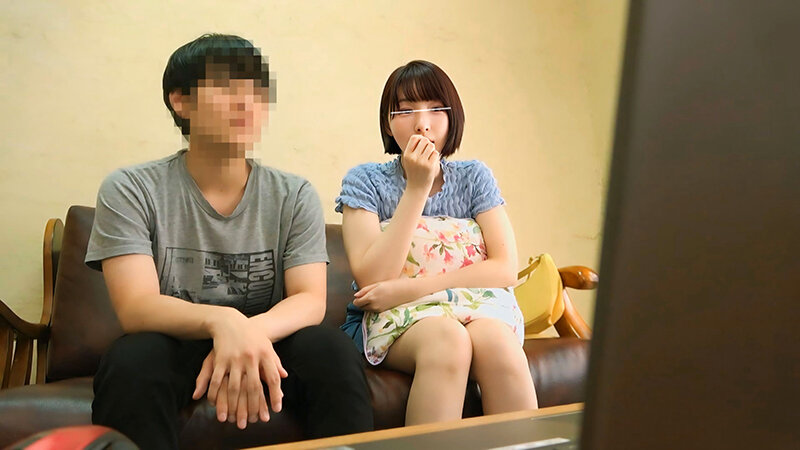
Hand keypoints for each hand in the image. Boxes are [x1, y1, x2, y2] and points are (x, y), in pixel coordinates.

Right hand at [193, 309, 288, 427]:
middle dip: (254, 406)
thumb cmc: (251, 335)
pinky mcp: (220, 358)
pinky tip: (214, 403)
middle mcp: (251, 357)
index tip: (276, 409)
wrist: (230, 321)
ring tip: (232, 418)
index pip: (273, 378)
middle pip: (254, 386)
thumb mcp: (266, 345)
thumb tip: (284, 376)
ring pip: (235, 386)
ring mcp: (235, 358)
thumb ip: (275, 361)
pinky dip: (215, 392)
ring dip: (233, 405)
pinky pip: (218, 379)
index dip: (275, 395)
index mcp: (265, 354)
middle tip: (254, 421)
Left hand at [353, 277, 421, 312]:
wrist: (405, 292)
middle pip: (360, 307)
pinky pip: (373, 310)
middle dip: (361, 302)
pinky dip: (372, 306)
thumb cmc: (392, 285)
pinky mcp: (382, 311)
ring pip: (366, 309)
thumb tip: (355, 295)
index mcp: (371, 297)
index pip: (356, 303)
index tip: (359, 295)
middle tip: (366, 295)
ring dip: (366, 305)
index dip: (356, 299)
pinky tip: (378, 300)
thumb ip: (365, 290)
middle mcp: (373, 305)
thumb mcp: (377, 284)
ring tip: (373, 297)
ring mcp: (378, 309)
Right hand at [402, 135, 439, 190]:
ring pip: (431, 146)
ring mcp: (422, 162)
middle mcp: (413, 157)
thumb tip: (422, 136)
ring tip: (429, 157)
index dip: (420, 139)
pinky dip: (435, 157)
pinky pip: (436, 153)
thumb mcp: (409, 160)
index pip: (414, 138)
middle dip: (427, 144)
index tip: (421, 145)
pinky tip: (432, 162)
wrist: (417, 188)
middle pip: (424, 140)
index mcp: (407, 155)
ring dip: (432, 150)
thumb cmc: (414, 172)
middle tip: (427, 152)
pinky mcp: (430, 166)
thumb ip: (414, 149)